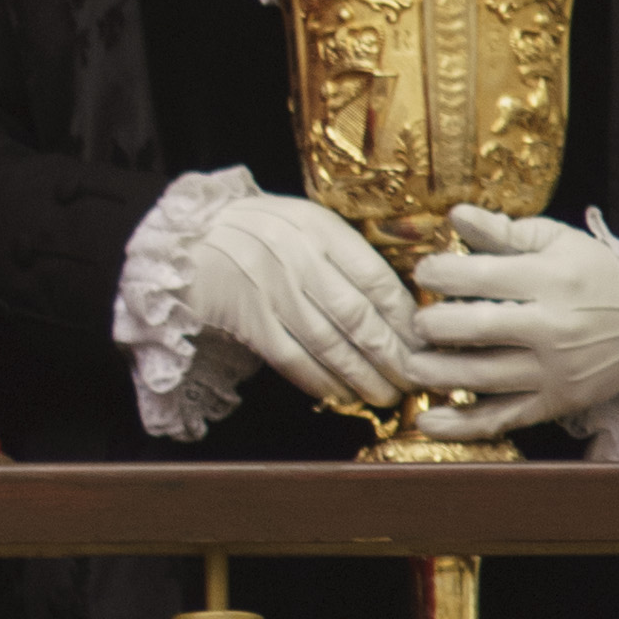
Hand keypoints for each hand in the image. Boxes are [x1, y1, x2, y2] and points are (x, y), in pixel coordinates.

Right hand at [178, 184, 425, 420]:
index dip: (405, 317)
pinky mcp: (248, 320)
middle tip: (416, 379)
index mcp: (319, 229)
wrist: (192, 237)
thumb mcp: (308, 223)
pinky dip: (320, 381)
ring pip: (328, 344)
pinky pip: (291, 358)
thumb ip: (348, 255)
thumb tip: (403, 305)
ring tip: (387, 395)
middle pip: (357, 317)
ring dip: (362, 376)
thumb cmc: (262, 230)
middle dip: (392, 355)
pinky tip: (342, 395)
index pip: (376, 279)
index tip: (426, 342)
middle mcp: (296, 259)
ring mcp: (270, 292)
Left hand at [410, 204, 618, 439]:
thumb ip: (505, 230)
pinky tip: (428, 420)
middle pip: (477, 329)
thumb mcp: (558, 241)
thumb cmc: (595, 276)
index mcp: (551, 280)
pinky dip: (462, 424)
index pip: (482, 277)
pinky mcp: (554, 403)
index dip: (440, 274)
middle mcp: (551, 328)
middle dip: (433, 326)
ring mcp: (553, 371)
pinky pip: (502, 418)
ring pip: (482, 376)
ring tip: (411, 364)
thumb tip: (455, 214)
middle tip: (414, 322)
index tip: (424, 274)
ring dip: (436, 374)